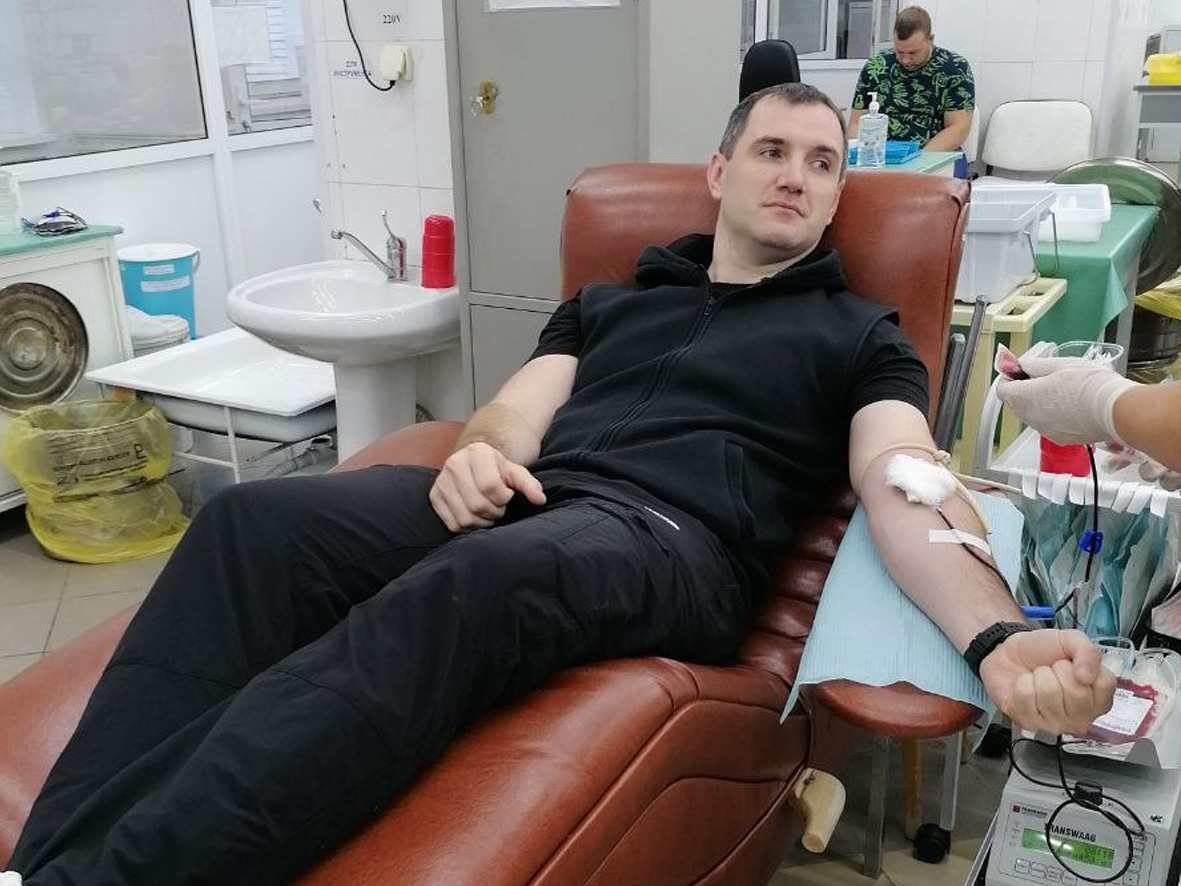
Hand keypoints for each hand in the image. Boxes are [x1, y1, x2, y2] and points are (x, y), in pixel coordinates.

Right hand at [429, 441, 545, 531]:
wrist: (473, 465)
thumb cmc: (497, 470)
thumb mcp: (515, 472)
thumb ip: (528, 484)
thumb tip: (540, 499)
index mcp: (476, 453)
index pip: (490, 486)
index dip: (503, 498)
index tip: (507, 495)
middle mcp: (454, 464)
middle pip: (477, 504)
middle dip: (494, 511)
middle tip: (498, 507)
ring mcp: (441, 481)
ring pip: (465, 517)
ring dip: (482, 522)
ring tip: (488, 512)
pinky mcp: (434, 497)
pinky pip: (453, 524)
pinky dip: (469, 527)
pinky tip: (476, 517)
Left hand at [979, 629, 1115, 734]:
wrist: (1009, 654)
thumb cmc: (1043, 652)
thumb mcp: (1071, 641)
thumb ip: (1088, 651)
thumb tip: (1087, 677)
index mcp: (1099, 697)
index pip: (1104, 685)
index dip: (1083, 666)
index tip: (1073, 665)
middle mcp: (1083, 716)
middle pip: (1076, 692)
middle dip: (1059, 670)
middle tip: (1052, 670)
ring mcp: (1057, 724)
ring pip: (1049, 693)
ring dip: (1038, 676)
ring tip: (1038, 678)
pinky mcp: (1030, 724)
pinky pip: (1026, 696)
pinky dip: (1022, 683)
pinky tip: (1024, 686)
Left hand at [995, 353, 1137, 445]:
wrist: (1115, 410)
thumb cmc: (1089, 384)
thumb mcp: (1059, 365)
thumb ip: (1034, 365)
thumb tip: (1022, 365)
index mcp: (1025, 397)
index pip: (1002, 390)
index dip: (1009, 377)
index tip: (1020, 370)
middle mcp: (1031, 417)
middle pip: (1015, 403)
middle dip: (1024, 389)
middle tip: (1043, 377)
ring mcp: (1044, 430)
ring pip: (1032, 414)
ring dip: (1039, 403)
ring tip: (1062, 389)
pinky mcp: (1060, 438)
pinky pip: (1048, 424)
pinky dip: (1053, 415)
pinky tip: (1072, 404)